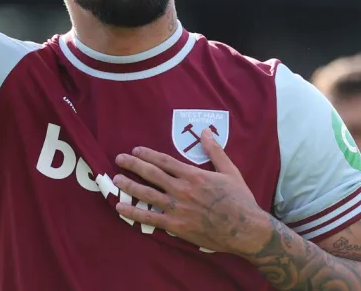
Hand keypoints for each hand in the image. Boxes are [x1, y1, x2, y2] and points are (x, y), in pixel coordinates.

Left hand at [113, 129, 271, 255]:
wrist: (245, 229)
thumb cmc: (240, 200)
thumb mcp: (230, 171)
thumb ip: (215, 151)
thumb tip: (206, 132)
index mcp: (194, 175)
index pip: (165, 161)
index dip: (148, 155)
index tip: (136, 150)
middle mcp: (182, 190)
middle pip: (152, 174)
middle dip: (133, 165)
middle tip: (119, 159)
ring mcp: (178, 209)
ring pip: (147, 194)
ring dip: (129, 186)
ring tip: (115, 180)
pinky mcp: (176, 226)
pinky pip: (150, 218)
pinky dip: (134, 213)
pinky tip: (120, 208)